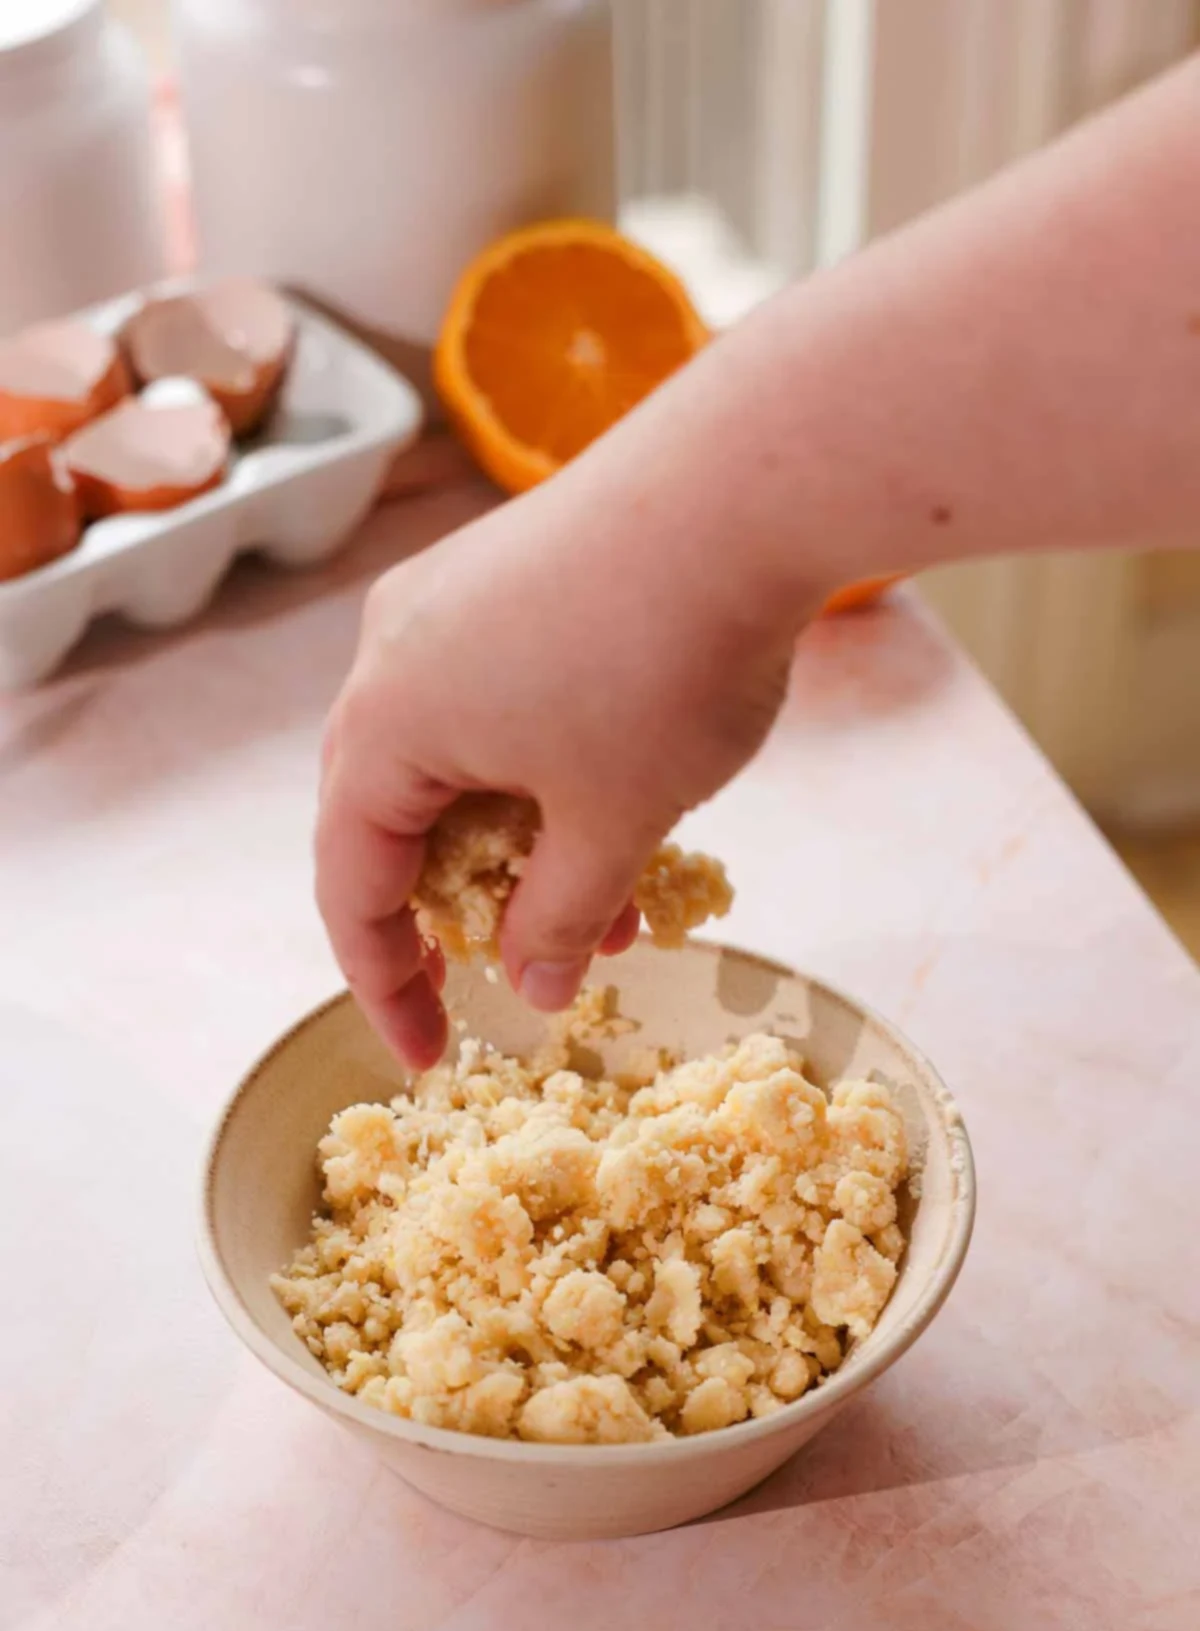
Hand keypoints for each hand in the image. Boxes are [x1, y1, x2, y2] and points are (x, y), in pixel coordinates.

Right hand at [316, 455, 810, 1067]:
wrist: (742, 485)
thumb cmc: (663, 664)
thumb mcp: (614, 821)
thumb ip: (564, 918)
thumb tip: (538, 985)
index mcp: (383, 727)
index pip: (352, 887)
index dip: (387, 986)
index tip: (429, 1055)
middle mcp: (392, 655)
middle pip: (394, 819)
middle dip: (462, 913)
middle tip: (512, 977)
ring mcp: (449, 601)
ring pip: (462, 760)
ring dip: (524, 847)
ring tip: (617, 911)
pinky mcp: (509, 570)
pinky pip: (498, 700)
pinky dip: (545, 775)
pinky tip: (628, 807)